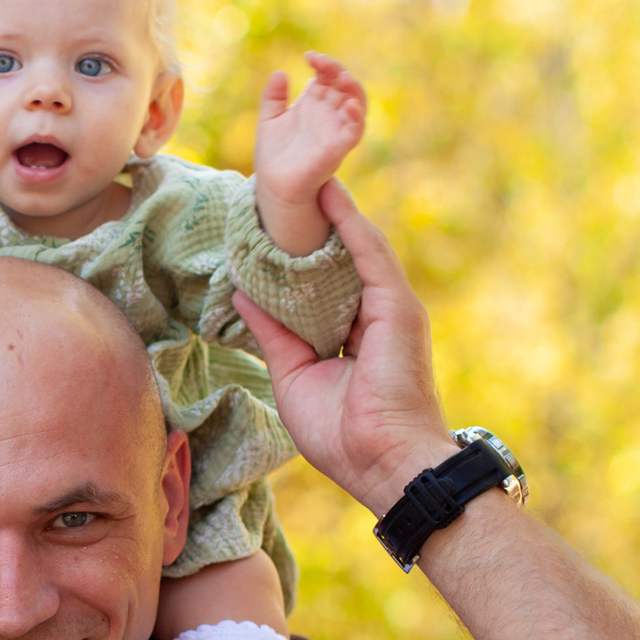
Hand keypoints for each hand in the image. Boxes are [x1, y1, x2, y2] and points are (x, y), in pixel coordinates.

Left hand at [232, 179, 456, 514]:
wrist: (385, 464)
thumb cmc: (343, 436)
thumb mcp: (293, 377)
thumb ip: (272, 334)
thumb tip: (241, 297)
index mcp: (352, 334)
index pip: (323, 282)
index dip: (296, 254)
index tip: (268, 223)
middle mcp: (374, 314)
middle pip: (340, 258)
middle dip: (312, 224)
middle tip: (279, 188)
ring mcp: (390, 308)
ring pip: (357, 246)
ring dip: (331, 211)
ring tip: (301, 175)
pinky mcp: (397, 306)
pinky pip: (369, 253)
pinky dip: (349, 221)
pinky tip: (328, 192)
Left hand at [252, 51, 366, 221]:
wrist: (273, 185)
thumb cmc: (274, 155)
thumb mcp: (269, 119)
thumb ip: (273, 97)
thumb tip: (281, 72)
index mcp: (314, 104)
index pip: (327, 77)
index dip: (323, 64)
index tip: (309, 57)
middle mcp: (328, 115)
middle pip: (343, 85)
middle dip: (337, 70)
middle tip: (322, 63)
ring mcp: (335, 131)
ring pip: (356, 104)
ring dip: (353, 88)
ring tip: (342, 77)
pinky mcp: (338, 148)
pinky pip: (355, 131)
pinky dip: (357, 117)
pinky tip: (348, 104)